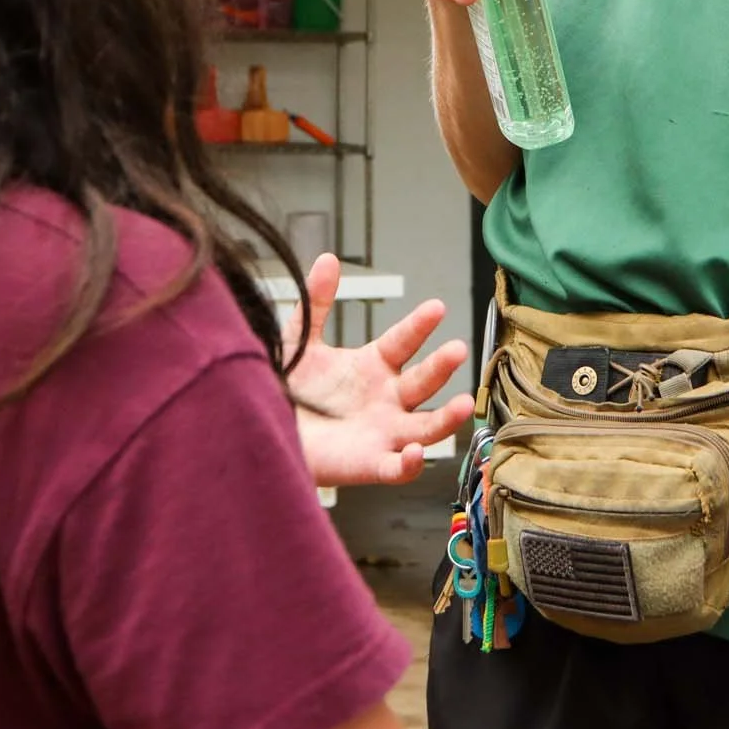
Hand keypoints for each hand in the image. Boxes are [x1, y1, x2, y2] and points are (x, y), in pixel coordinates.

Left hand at [285, 253, 475, 485]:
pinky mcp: (369, 463)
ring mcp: (382, 432)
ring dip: (446, 417)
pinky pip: (398, 468)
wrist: (265, 430)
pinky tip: (417, 452)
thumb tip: (328, 259)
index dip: (419, 326)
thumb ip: (316, 304)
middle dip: (441, 366)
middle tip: (457, 349)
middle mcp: (385, 398)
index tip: (435, 307)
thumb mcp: (300, 342)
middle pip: (423, 382)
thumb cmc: (288, 389)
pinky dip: (411, 464)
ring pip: (426, 427)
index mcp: (373, 367)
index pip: (403, 342)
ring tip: (463, 404)